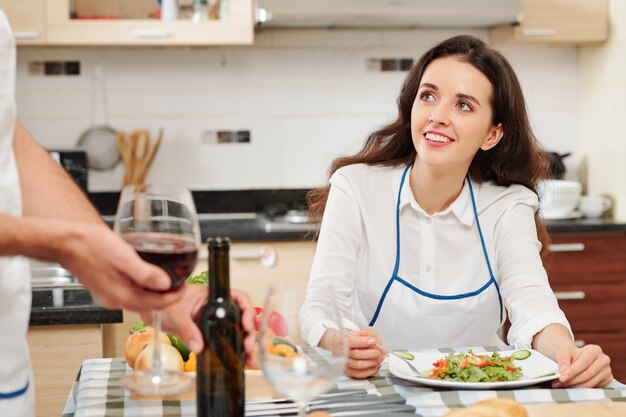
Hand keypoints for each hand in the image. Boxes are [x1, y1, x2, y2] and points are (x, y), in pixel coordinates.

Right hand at [59, 222, 180, 310]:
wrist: (66, 242)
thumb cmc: (91, 246)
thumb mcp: (123, 256)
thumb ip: (144, 273)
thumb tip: (164, 284)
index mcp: (123, 295)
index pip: (158, 305)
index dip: (175, 297)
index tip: (185, 286)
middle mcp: (117, 300)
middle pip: (150, 304)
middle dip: (167, 296)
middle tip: (180, 283)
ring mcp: (110, 295)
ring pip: (140, 298)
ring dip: (156, 292)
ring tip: (167, 279)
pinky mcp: (106, 288)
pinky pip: (130, 291)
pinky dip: (143, 287)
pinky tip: (146, 275)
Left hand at [154, 285, 256, 367]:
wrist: (150, 308)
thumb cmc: (162, 301)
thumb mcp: (176, 314)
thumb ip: (187, 329)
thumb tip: (198, 346)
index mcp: (213, 295)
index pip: (239, 298)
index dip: (247, 310)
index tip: (246, 325)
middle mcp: (218, 307)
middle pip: (242, 317)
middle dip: (248, 333)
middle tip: (247, 346)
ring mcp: (215, 320)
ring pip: (237, 331)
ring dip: (245, 344)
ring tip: (248, 358)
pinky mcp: (211, 333)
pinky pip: (226, 341)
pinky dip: (234, 351)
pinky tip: (241, 361)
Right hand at [339, 326, 384, 378]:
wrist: (357, 345)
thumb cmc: (361, 338)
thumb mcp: (366, 331)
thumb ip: (370, 333)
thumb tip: (375, 341)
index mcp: (343, 339)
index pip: (350, 342)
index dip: (362, 342)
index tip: (373, 341)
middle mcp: (342, 351)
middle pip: (356, 354)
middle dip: (371, 353)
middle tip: (380, 351)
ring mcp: (345, 362)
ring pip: (358, 364)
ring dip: (372, 361)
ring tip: (379, 357)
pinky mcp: (349, 371)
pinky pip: (359, 373)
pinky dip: (370, 370)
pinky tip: (376, 365)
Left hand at [552, 344, 612, 387]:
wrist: (578, 358)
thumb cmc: (572, 355)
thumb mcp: (565, 353)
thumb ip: (563, 360)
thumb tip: (563, 371)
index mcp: (595, 350)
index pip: (583, 363)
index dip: (572, 371)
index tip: (562, 378)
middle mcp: (603, 360)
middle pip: (587, 374)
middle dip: (572, 380)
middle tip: (560, 383)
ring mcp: (607, 370)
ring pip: (590, 382)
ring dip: (575, 386)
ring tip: (563, 385)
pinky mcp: (607, 380)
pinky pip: (594, 387)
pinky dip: (581, 388)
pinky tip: (572, 386)